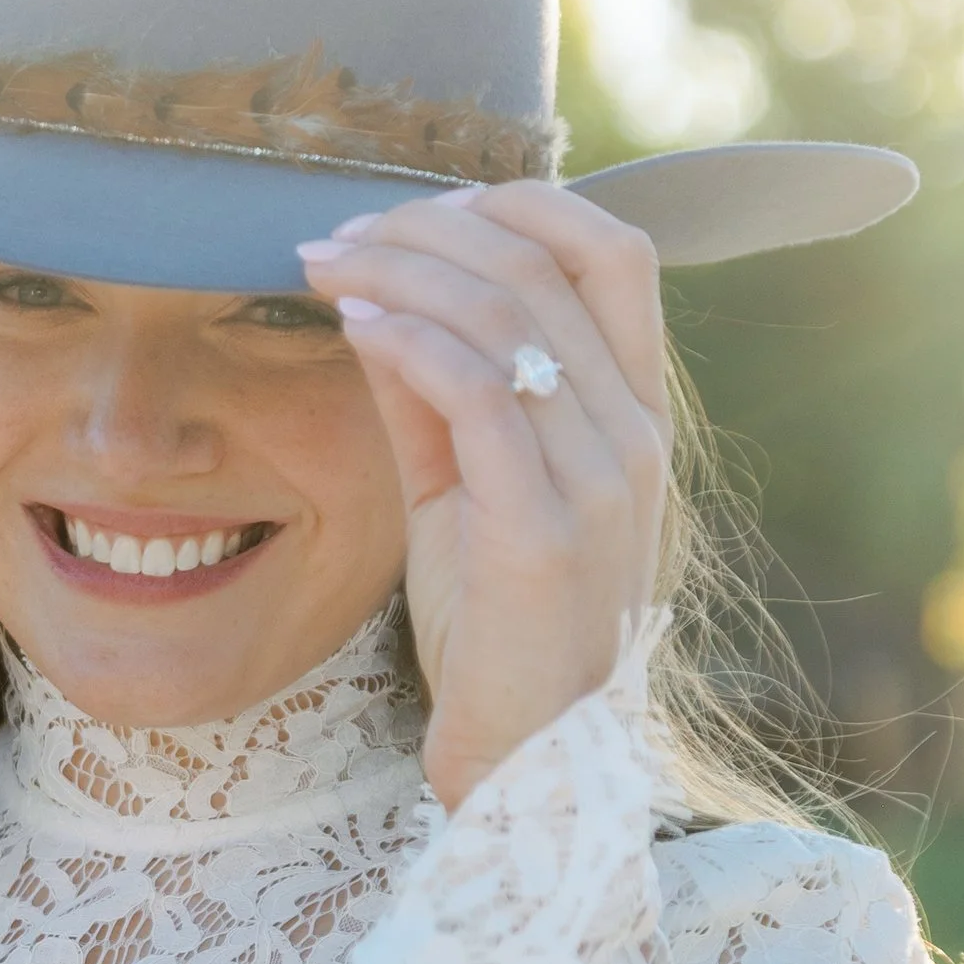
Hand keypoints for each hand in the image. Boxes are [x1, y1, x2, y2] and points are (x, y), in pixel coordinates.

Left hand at [297, 182, 669, 812]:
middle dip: (431, 226)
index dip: (517, 204)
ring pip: (509, 315)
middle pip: (548, 263)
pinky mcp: (544, 534)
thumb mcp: (464, 491)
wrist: (529, 759)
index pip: (614, 252)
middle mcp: (634, 437)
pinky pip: (478, 395)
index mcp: (637, 416)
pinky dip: (410, 341)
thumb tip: (377, 303)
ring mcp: (599, 484)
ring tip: (326, 266)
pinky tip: (355, 325)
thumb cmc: (496, 630)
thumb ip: (434, 399)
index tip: (417, 211)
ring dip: (403, 271)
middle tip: (339, 234)